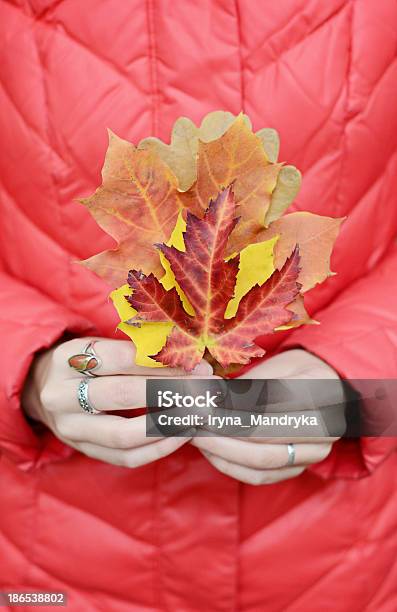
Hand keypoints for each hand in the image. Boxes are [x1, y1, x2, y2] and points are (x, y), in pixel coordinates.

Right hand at [22, 337, 212, 467]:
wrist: (43, 391)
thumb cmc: (86, 364)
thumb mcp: (100, 346)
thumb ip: (139, 352)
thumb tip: (194, 361)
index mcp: (67, 359)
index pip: (122, 358)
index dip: (164, 363)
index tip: (198, 366)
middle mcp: (62, 394)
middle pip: (122, 394)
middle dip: (171, 391)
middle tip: (204, 391)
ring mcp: (69, 427)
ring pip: (123, 433)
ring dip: (168, 425)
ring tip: (197, 415)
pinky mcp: (82, 450)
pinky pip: (124, 457)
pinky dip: (157, 449)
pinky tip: (181, 436)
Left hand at [192, 349, 344, 484]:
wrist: (322, 389)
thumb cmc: (291, 372)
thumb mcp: (273, 367)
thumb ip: (247, 386)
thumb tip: (208, 400)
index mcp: (322, 390)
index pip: (272, 403)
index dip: (235, 406)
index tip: (204, 404)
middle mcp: (326, 425)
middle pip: (266, 436)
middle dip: (224, 431)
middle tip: (195, 423)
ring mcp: (316, 452)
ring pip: (263, 461)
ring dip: (223, 451)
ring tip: (198, 437)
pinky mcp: (300, 469)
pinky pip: (262, 476)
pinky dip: (232, 466)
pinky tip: (211, 452)